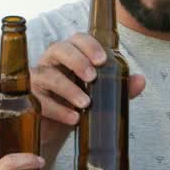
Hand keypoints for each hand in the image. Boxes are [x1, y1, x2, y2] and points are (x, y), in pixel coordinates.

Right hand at [30, 32, 145, 155]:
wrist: (55, 130)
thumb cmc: (76, 102)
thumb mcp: (101, 95)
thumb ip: (120, 86)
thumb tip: (140, 80)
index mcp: (70, 55)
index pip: (77, 39)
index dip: (89, 45)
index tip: (102, 60)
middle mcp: (51, 62)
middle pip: (58, 49)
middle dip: (77, 61)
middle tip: (92, 78)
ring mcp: (37, 79)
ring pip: (47, 75)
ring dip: (68, 89)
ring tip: (86, 104)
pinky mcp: (29, 98)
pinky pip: (39, 100)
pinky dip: (57, 109)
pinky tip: (73, 119)